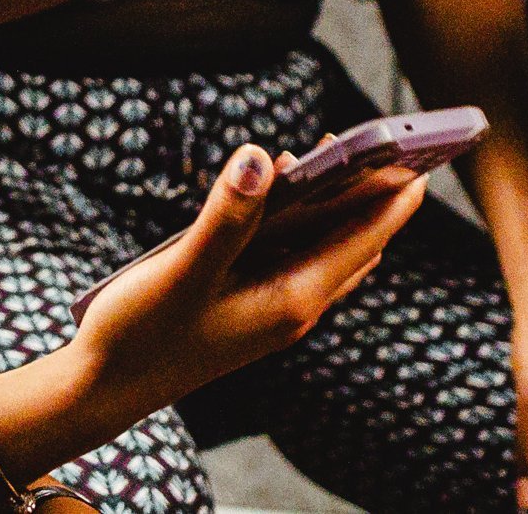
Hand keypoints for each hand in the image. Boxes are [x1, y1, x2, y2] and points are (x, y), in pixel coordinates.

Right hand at [73, 143, 422, 406]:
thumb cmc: (143, 334)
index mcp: (293, 300)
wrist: (105, 388)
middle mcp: (294, 306)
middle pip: (355, 241)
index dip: (394, 196)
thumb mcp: (183, 271)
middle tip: (379, 139)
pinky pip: (294, 254)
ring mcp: (273, 307)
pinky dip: (298, 219)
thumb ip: (226, 216)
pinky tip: (275, 191)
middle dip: (372, 193)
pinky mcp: (250, 303)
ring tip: (330, 152)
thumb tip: (262, 158)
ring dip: (334, 204)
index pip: (365, 238)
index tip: (422, 152)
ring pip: (324, 247)